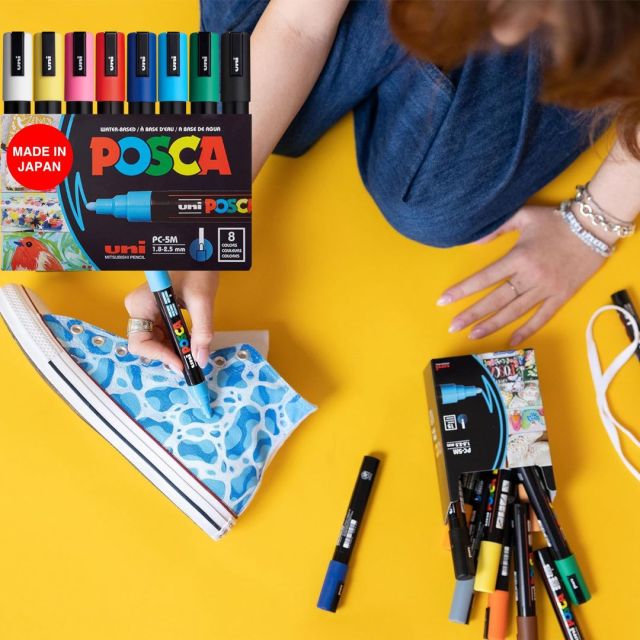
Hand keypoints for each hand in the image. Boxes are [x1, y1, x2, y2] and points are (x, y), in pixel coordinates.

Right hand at [124, 271, 218, 371]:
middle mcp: (139, 309)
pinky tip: (190, 342)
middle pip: (148, 344)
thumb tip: (200, 358)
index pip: (141, 342)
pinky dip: (176, 341)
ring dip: (174, 350)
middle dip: (169, 355)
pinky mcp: (157, 312)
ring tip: (193, 352)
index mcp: (141, 304)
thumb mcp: (202, 300)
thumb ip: (202, 331)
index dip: (161, 356)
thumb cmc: (196, 267)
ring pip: (156, 342)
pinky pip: (163, 334)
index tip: (182, 364)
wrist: (199, 253)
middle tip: (190, 362)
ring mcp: (147, 311)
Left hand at [437, 206, 607, 345]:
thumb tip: (472, 242)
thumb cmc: (557, 220)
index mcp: (518, 258)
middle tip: (452, 326)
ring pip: (514, 312)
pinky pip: (542, 317)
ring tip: (473, 335)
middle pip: (495, 300)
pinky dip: (526, 330)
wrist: (596, 227)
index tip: (443, 300)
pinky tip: (511, 342)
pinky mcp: (561, 296)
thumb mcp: (524, 216)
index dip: (462, 290)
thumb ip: (496, 228)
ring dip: (492, 325)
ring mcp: (546, 289)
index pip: (484, 278)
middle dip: (472, 314)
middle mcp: (530, 277)